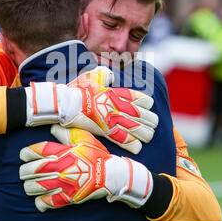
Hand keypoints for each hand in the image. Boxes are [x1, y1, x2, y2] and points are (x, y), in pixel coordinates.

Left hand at [19, 127, 151, 211]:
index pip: (37, 151)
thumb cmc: (97, 155)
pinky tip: (39, 200)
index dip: (26, 153)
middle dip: (24, 170)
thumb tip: (52, 128)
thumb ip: (66, 133)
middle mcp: (59, 168)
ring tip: (29, 184)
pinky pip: (46, 203)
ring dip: (28, 186)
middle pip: (31, 170)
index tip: (23, 154)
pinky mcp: (66, 198)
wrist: (110, 174)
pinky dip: (40, 202)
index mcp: (62, 152)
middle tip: (24, 171)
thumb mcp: (83, 138)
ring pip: (34, 187)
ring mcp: (62, 184)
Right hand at [25, 66, 157, 153]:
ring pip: (135, 128)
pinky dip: (131, 144)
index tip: (150, 104)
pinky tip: (139, 147)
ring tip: (150, 135)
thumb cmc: (77, 89)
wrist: (66, 104)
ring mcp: (112, 120)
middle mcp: (117, 107)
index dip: (145, 101)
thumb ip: (104, 74)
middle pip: (140, 114)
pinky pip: (122, 139)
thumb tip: (111, 76)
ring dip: (145, 132)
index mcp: (115, 93)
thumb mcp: (92, 75)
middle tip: (155, 122)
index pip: (136, 97)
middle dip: (150, 118)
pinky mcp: (105, 132)